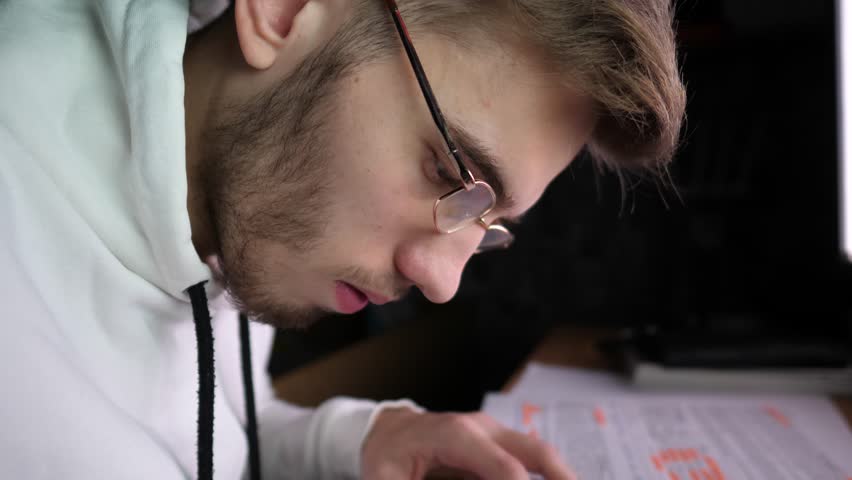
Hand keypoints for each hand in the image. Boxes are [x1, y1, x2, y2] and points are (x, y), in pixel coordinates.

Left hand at [361, 407, 576, 479]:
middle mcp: (480, 428)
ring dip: (559, 476)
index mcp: (455, 435)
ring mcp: (492, 432)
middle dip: (562, 477)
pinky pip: (527, 461)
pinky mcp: (496, 443)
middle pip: (536, 452)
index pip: (505, 468)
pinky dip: (544, 477)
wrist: (385, 431)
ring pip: (539, 454)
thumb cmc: (385, 457)